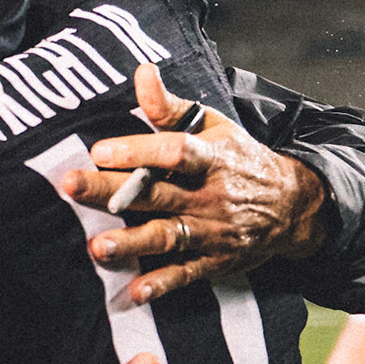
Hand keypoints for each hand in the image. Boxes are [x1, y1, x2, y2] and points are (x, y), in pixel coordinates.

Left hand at [61, 63, 328, 302]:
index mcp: (212, 158)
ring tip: (98, 247)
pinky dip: (162, 284)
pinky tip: (135, 291)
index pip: (174, 152)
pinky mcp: (214, 261)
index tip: (99, 149)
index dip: (138, 150)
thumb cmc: (239, 159)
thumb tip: (141, 72)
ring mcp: (213, 231)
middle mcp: (211, 196)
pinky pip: (186, 274)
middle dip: (112, 191)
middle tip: (72, 186)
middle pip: (156, 194)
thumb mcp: (213, 126)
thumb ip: (170, 106)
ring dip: (132, 243)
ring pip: (168, 236)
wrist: (293, 205)